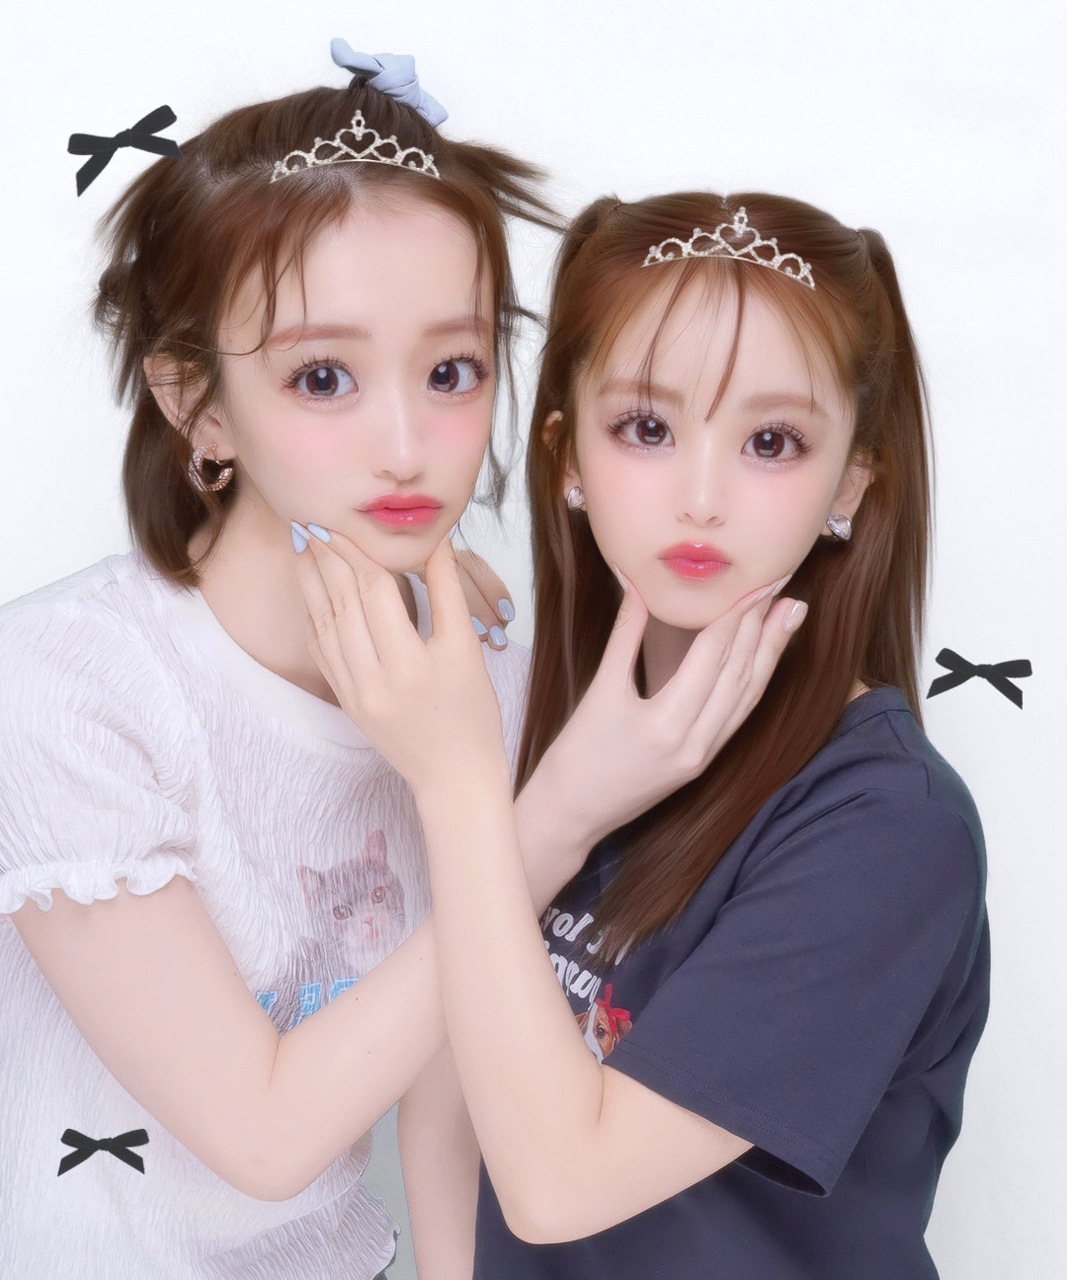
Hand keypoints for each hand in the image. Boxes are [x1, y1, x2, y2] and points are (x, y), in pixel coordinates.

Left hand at [295, 529, 507, 792]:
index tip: (343, 521)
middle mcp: (375, 679)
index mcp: (411, 663)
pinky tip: (311, 590)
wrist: (455, 776)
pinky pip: (323, 652)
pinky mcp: (347, 702)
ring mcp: (355, 693)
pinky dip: (314, 617)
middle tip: (313, 519)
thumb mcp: (466, 649)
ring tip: (304, 545)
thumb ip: (447, 591)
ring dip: (312, 583)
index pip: (376, 592)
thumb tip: (435, 540)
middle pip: (344, 604)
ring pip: (326, 625)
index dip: (358, 552)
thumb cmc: (472, 713)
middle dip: (327, 559)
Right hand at [530, 573, 803, 850]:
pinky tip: (764, 657)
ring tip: (790, 612)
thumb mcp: (599, 690)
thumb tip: (638, 586)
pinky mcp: (702, 763)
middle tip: (782, 583)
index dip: (736, 614)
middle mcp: (695, 742)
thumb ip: (625, 636)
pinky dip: (753, 681)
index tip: (757, 580)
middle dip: (761, 625)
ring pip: (747, 695)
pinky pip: (737, 715)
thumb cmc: (576, 754)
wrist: (571, 813)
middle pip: (738, 672)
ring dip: (769, 652)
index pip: (713, 656)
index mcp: (667, 723)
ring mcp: (703, 756)